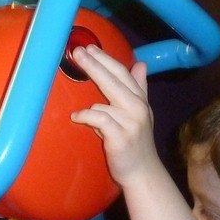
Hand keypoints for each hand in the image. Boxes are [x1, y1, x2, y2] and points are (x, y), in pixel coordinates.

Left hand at [69, 45, 159, 185]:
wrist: (143, 172)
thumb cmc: (136, 142)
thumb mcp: (140, 112)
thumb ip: (138, 88)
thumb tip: (141, 65)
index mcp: (140, 100)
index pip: (122, 73)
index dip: (106, 59)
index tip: (90, 47)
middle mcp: (137, 108)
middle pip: (114, 81)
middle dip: (95, 64)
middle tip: (78, 52)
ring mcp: (131, 123)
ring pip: (105, 102)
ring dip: (91, 105)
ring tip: (80, 112)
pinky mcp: (121, 138)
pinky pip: (100, 119)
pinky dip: (86, 116)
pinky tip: (77, 117)